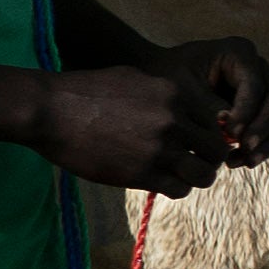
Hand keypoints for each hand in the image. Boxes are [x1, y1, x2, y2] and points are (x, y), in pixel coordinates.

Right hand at [32, 64, 227, 195]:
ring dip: (197, 177)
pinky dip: (175, 188)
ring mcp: (160, 148)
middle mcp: (174, 120)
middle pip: (217, 149)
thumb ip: (164, 94)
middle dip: (210, 158)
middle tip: (195, 161)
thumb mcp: (133, 78)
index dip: (212, 132)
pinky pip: (179, 189)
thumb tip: (184, 109)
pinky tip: (161, 182)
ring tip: (182, 175)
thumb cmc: (86, 92)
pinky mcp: (142, 173)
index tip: (200, 139)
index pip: (218, 119)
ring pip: (205, 174)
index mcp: (175, 93)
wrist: (50, 110)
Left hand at [149, 37, 268, 169]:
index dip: (247, 111)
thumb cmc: (166, 77)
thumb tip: (231, 131)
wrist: (159, 79)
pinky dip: (261, 148)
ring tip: (243, 163)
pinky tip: (240, 162)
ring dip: (267, 143)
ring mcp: (263, 89)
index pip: (255, 84)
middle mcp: (258, 68)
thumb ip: (208, 105)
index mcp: (240, 52)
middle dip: (262, 129)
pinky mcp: (261, 110)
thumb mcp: (182, 87)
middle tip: (244, 150)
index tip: (230, 134)